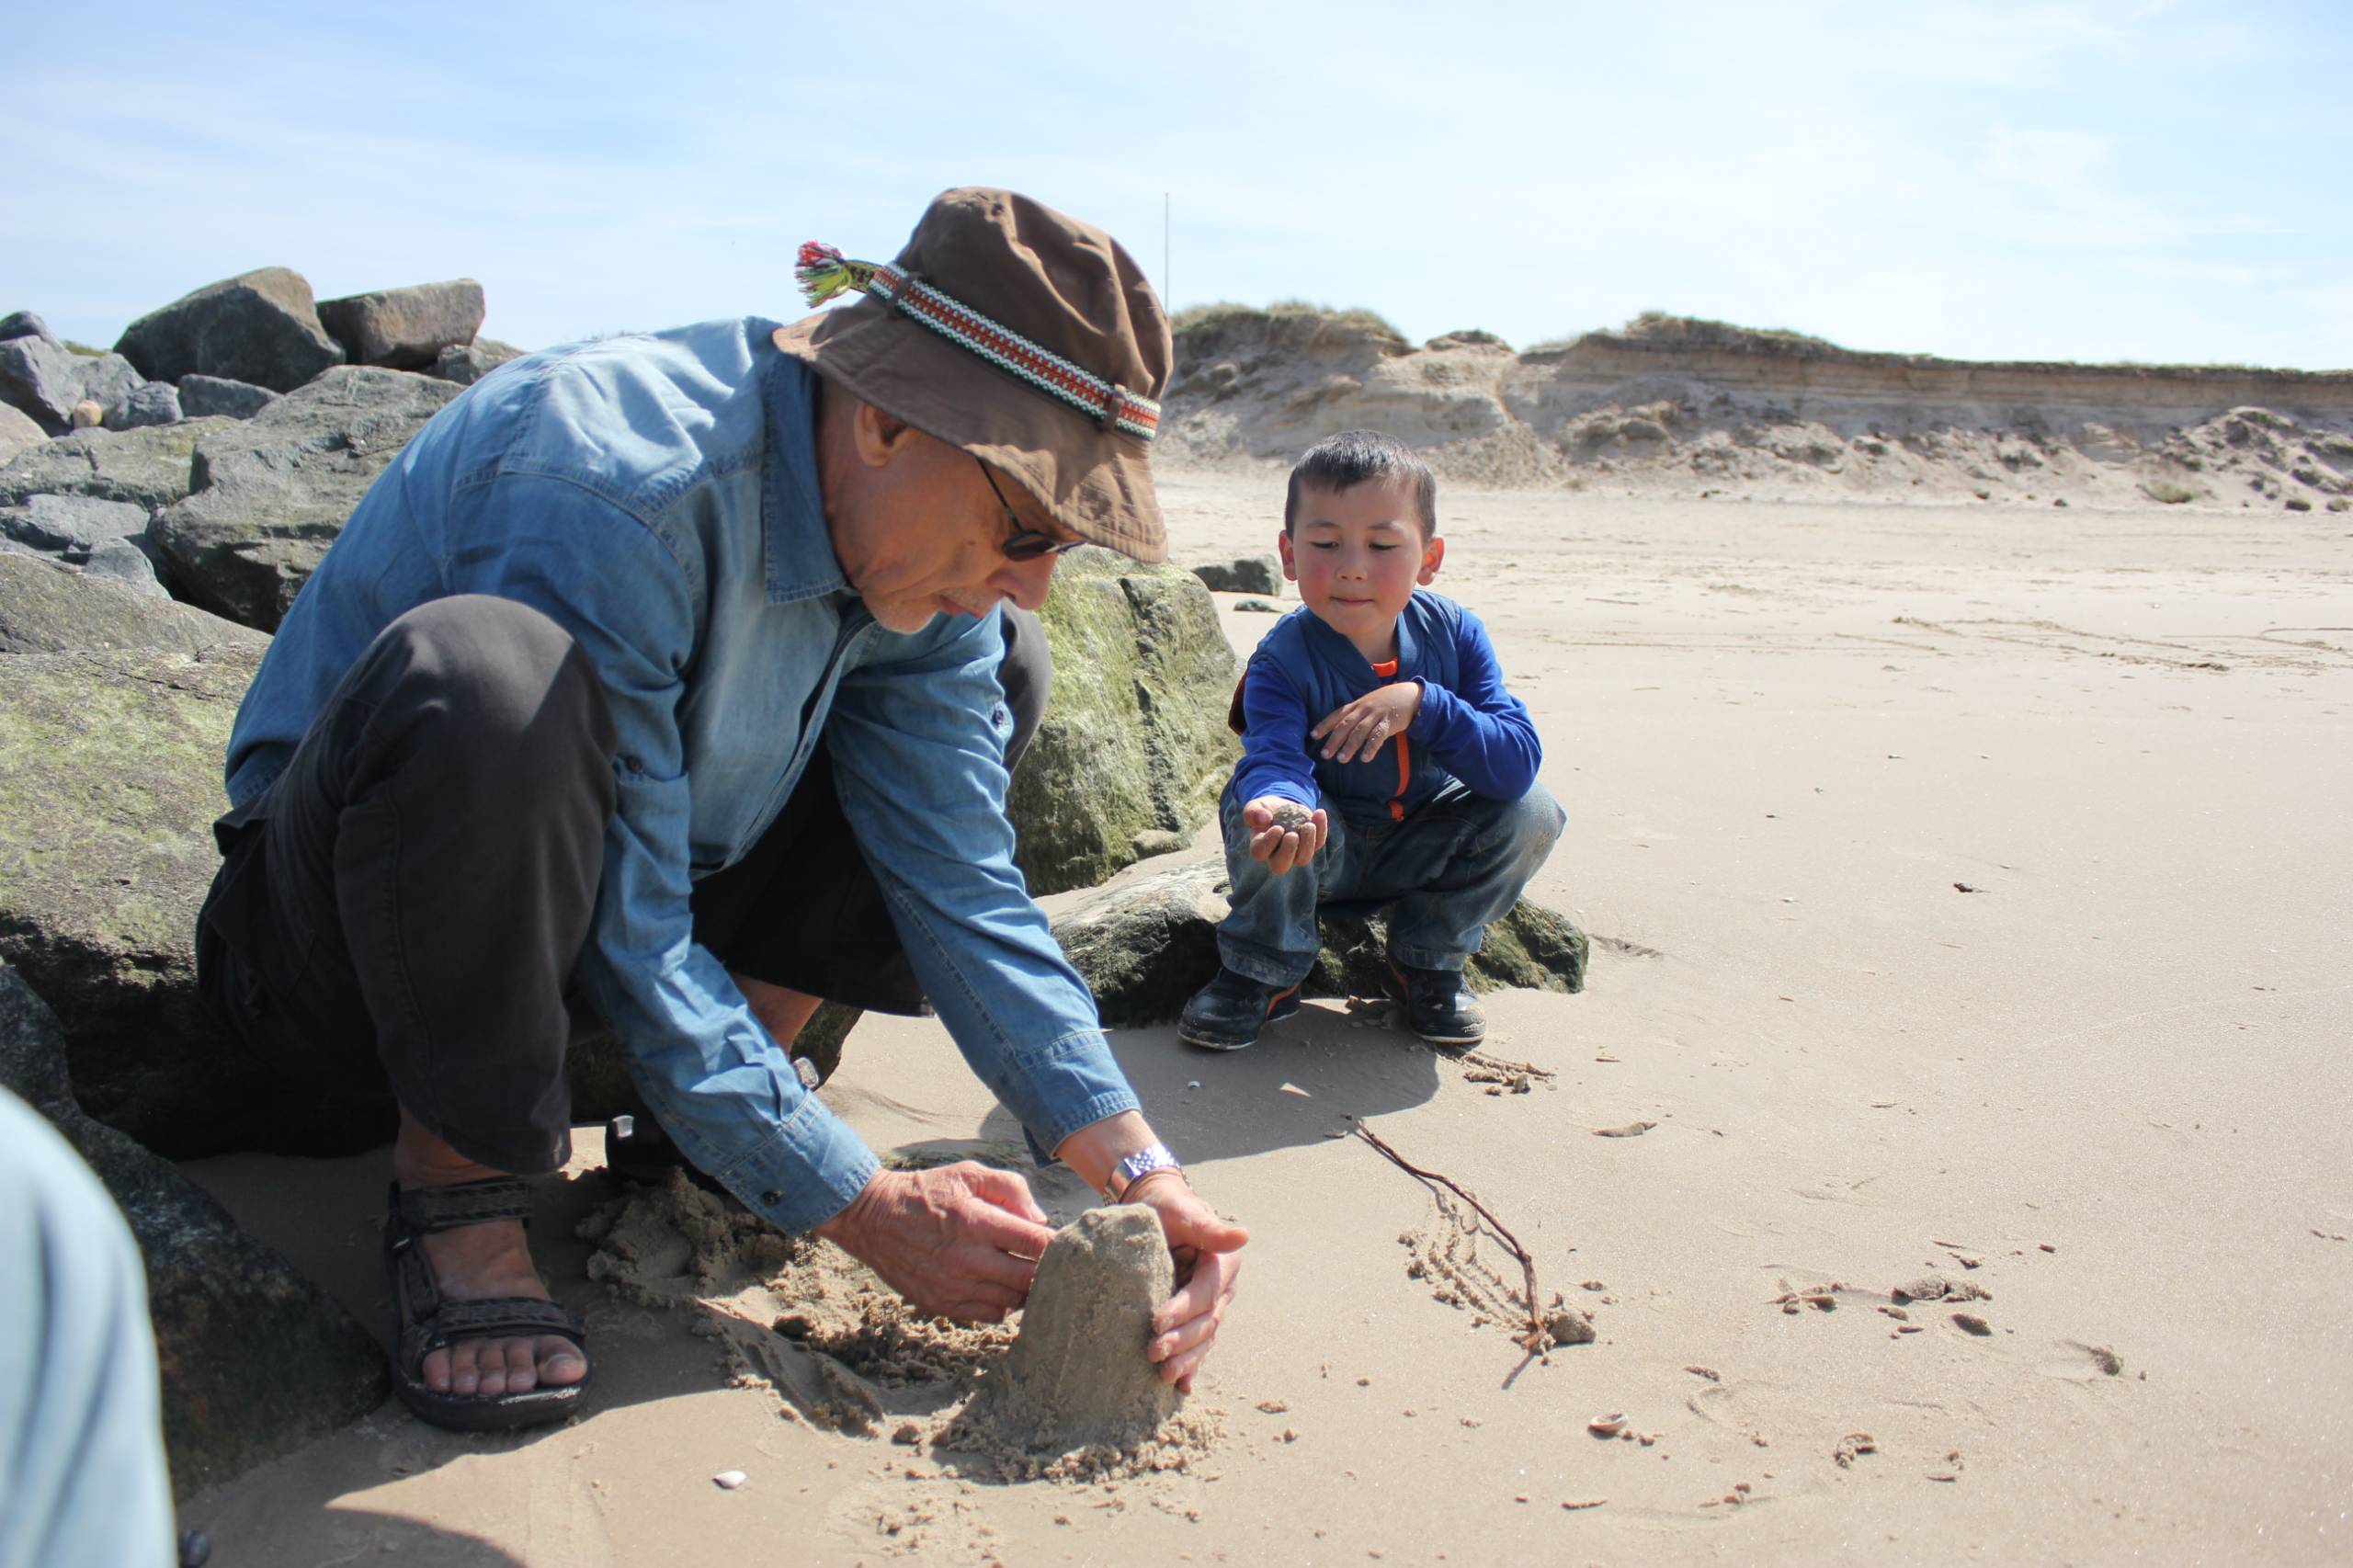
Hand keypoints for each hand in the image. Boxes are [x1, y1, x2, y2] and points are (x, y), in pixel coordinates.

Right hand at [812, 1163, 1053, 1322]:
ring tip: (1021, 1271)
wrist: (873, 1218)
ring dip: (1024, 1288)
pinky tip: (998, 1286)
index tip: (1060, 1242)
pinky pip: (989, 1315)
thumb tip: (1040, 1219)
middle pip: (1030, 1279)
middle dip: (1045, 1270)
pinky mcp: (941, 1304)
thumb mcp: (968, 1174)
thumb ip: (1011, 1188)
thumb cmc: (928, 1192)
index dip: (1056, 1244)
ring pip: (1012, 1301)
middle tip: (1046, 1260)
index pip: (1037, 1244)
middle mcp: (967, 1259)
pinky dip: (1001, 1304)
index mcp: (977, 1222)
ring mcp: (953, 1286)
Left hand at [1128, 1171, 1248, 1390]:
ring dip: (1186, 1359)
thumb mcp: (1183, 1211)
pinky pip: (1198, 1346)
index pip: (1205, 1292)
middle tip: (1153, 1351)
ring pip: (1204, 1339)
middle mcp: (1222, 1289)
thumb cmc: (1169, 1209)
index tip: (1157, 1321)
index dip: (1184, 1309)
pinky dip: (1191, 1366)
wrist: (1158, 1214)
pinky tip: (1181, 1386)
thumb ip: (1209, 1227)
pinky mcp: (1195, 1318)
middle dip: (1182, 1340)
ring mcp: (1211, 1307)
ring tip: (1164, 1375)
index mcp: (1223, 1264)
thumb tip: (1244, 1235)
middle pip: (1206, 1321)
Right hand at [1241, 795, 1326, 873]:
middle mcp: (1276, 856)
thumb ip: (1253, 812)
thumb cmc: (1264, 810)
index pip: (1260, 852)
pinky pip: (1318, 843)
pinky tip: (1319, 813)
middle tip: (1293, 835)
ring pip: (1302, 859)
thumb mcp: (1255, 806)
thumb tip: (1265, 819)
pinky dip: (1321, 829)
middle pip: (1281, 865)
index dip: (1269, 843)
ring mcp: (1295, 853)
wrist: (1281, 808)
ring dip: (1307, 843)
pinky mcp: (1310, 845)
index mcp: (1259, 847)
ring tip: (1309, 825)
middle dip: (1288, 851)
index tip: (1278, 828)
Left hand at [1312, 682, 1420, 763]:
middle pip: (1345, 725)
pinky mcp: (1389, 722)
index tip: (1313, 736)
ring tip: (1341, 759)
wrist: (1410, 695)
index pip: (1337, 715)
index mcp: (1357, 705)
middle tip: (1325, 754)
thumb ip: (1355, 716)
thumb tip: (1339, 733)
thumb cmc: (1386, 702)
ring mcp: (1376, 715)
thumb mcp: (1368, 704)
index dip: (1325, 725)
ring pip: (1359, 731)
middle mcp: (1364, 709)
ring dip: (1349, 746)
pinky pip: (1378, 736)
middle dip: (1333, 740)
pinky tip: (1365, 758)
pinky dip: (1371, 747)